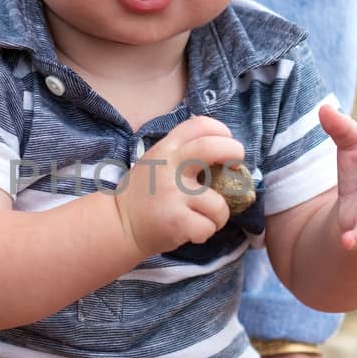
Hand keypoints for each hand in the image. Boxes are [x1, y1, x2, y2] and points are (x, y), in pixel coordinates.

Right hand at [114, 116, 245, 258]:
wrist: (118, 224)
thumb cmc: (143, 194)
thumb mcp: (156, 161)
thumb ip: (180, 152)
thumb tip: (222, 150)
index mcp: (166, 150)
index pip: (199, 125)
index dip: (222, 132)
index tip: (227, 144)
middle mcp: (169, 167)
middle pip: (212, 148)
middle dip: (234, 153)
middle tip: (237, 166)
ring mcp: (173, 194)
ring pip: (218, 203)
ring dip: (220, 215)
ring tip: (207, 217)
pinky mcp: (176, 220)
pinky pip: (208, 226)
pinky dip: (206, 232)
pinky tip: (193, 231)